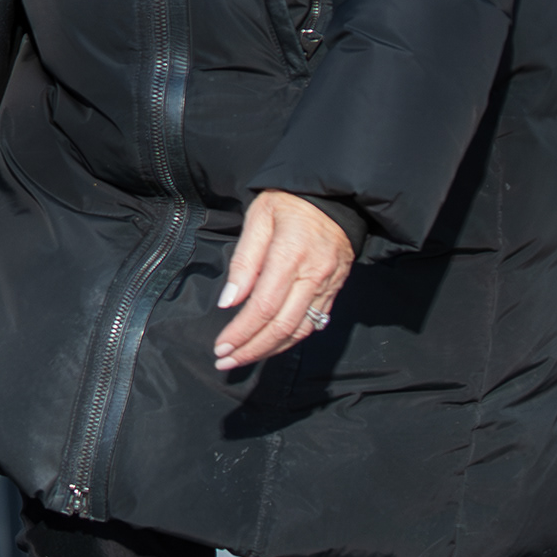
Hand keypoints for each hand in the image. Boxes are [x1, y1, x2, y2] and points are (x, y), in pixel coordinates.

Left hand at [214, 190, 353, 371]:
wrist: (335, 195)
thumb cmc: (289, 201)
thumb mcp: (259, 218)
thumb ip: (244, 261)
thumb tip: (229, 301)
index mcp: (290, 255)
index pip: (264, 307)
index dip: (241, 332)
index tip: (221, 346)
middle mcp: (312, 276)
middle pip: (281, 326)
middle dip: (252, 349)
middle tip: (226, 362)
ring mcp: (328, 285)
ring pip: (299, 330)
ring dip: (270, 350)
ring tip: (244, 358)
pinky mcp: (335, 289)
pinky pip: (314, 323)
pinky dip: (291, 339)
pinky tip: (272, 345)